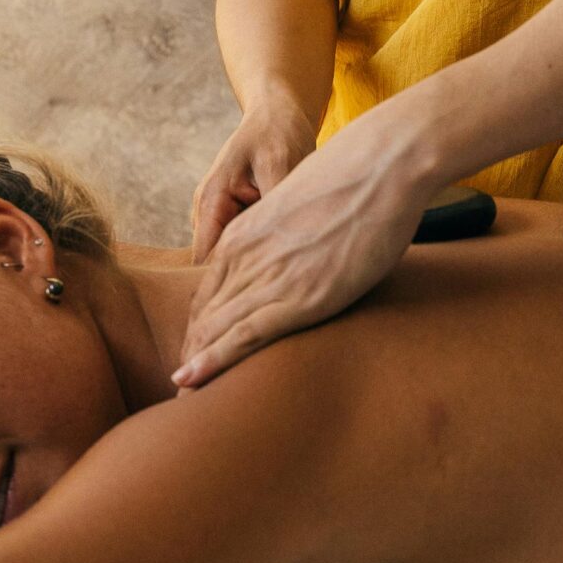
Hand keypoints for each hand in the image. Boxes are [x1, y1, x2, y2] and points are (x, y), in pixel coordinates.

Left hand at [176, 102, 435, 385]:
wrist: (382, 164)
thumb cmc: (355, 181)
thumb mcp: (302, 205)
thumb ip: (289, 233)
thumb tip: (306, 251)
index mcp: (244, 232)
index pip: (207, 292)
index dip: (199, 328)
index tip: (194, 354)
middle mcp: (247, 255)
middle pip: (205, 315)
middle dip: (192, 353)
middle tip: (181, 389)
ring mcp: (271, 275)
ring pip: (216, 329)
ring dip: (197, 365)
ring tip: (183, 398)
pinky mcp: (299, 296)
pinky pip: (243, 336)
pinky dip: (213, 362)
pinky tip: (192, 381)